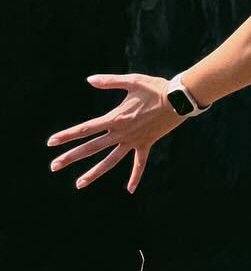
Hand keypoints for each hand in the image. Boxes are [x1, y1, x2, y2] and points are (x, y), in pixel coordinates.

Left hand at [47, 74, 184, 192]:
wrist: (180, 99)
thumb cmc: (156, 88)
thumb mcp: (132, 81)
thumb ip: (109, 81)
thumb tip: (89, 80)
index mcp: (115, 118)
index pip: (85, 129)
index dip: (67, 135)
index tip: (50, 142)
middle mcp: (121, 133)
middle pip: (91, 147)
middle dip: (70, 157)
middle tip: (53, 166)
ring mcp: (133, 141)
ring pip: (110, 161)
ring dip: (93, 173)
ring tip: (78, 184)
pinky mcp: (146, 144)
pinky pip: (139, 164)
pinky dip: (135, 177)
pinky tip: (129, 190)